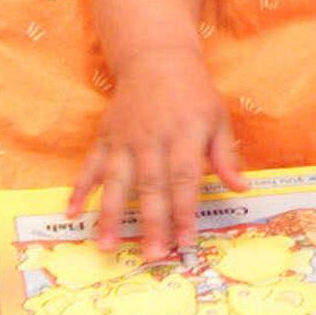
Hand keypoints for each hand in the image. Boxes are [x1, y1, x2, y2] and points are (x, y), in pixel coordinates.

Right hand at [68, 42, 246, 255]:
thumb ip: (226, 156)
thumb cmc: (193, 94)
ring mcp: (124, 139)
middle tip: (152, 256)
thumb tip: (243, 188)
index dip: (185, 212)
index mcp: (184, 135)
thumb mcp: (218, 118)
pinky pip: (90, 165)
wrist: (156, 58)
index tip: (186, 242)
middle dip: (151, 223)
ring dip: (110, 214)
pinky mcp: (105, 136)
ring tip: (106, 246)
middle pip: (150, 186)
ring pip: (116, 181)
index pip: (184, 179)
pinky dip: (79, 189)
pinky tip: (71, 213)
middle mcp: (152, 139)